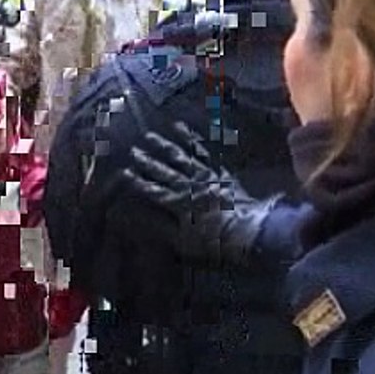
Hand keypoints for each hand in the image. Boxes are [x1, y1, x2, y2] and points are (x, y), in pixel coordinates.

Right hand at [108, 122, 264, 264]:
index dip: (138, 182)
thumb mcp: (183, 242)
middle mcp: (189, 185)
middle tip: (134, 150)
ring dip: (165, 146)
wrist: (250, 231)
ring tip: (151, 136)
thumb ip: (161, 228)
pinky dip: (193, 140)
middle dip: (147, 161)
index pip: (153, 191)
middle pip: (164, 171)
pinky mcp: (221, 172)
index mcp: (178, 204)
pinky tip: (184, 130)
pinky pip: (205, 152)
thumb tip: (137, 217)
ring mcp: (206, 176)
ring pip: (181, 157)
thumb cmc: (215, 243)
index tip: (124, 172)